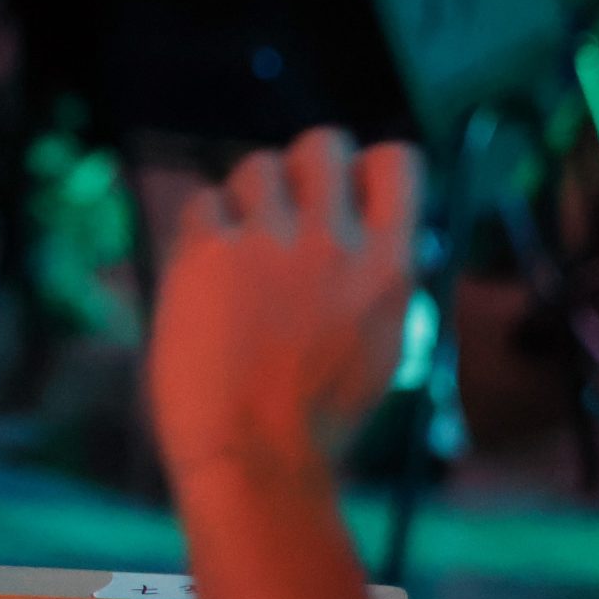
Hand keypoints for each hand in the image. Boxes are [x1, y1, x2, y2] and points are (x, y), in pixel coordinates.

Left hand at [149, 130, 423, 482]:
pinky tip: (205, 275)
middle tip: (285, 213)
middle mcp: (332, 241)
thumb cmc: (319, 415)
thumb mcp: (382, 341)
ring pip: (255, 167)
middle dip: (302, 168)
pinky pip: (202, 203)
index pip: (395, 161)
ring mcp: (267, 242)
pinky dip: (202, 230)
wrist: (255, 456)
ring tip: (240, 253)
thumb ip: (376, 277)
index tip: (345, 198)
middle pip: (320, 143)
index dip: (364, 171)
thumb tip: (370, 225)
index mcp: (389, 265)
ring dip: (247, 200)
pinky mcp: (207, 252)